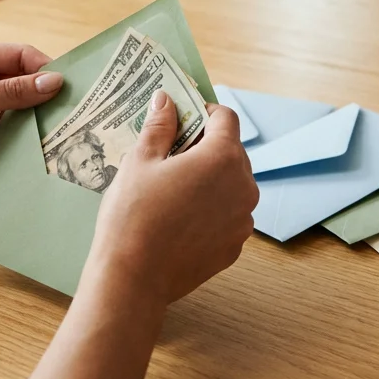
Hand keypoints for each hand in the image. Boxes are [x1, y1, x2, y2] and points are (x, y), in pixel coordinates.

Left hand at [0, 42, 62, 197]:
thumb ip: (11, 92)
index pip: (20, 57)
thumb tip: (54, 81)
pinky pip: (12, 141)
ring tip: (65, 135)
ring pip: (22, 115)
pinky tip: (44, 153)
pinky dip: (26, 146)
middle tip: (76, 112)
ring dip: (39, 124)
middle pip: (25, 86)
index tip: (69, 86)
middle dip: (47, 98)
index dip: (45, 68)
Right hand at [84, 91, 257, 306]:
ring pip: (233, 185)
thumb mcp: (140, 161)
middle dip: (206, 147)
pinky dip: (212, 210)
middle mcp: (244, 187)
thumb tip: (166, 99)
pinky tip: (181, 220)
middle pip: (232, 151)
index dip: (203, 113)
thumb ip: (160, 126)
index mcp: (223, 158)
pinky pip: (229, 215)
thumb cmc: (133, 215)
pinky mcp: (235, 246)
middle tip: (171, 156)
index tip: (181, 120)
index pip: (225, 118)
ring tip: (175, 190)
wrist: (133, 278)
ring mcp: (243, 220)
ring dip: (211, 180)